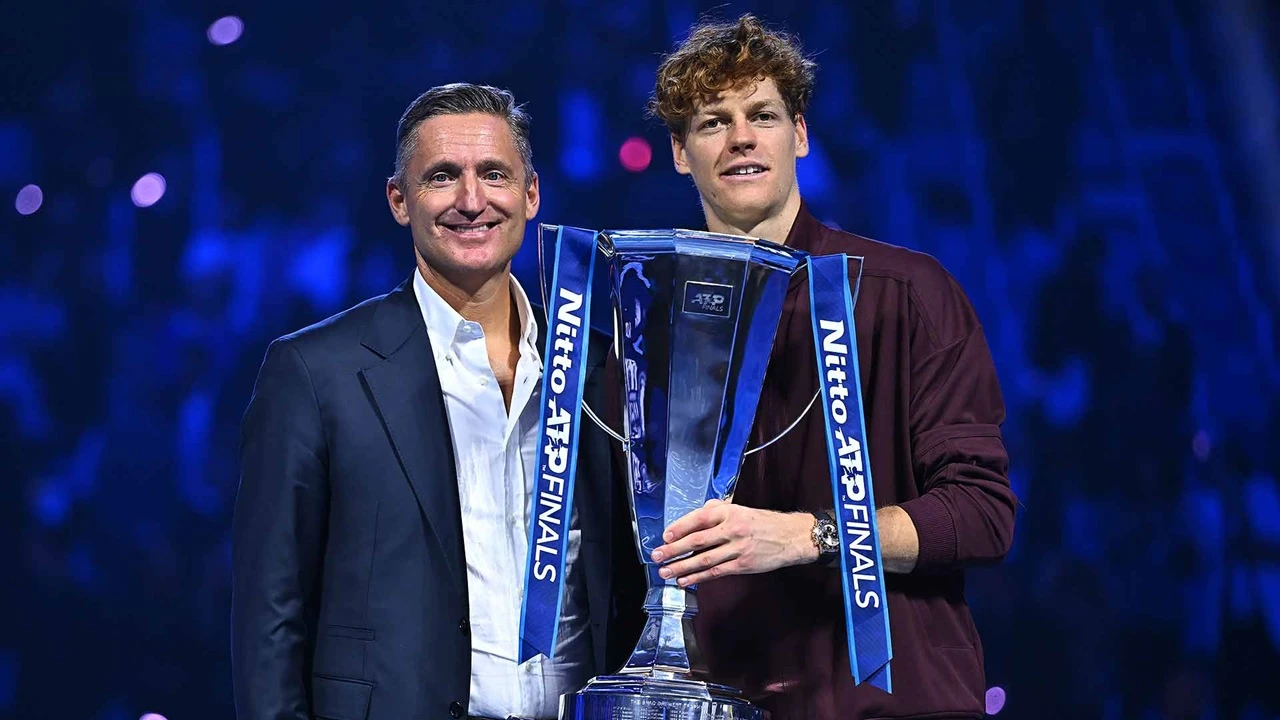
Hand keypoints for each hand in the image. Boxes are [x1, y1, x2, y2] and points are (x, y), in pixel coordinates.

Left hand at [650, 500, 816, 585]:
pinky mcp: (743, 565)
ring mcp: (738, 548)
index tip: (665, 536)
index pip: (699, 518)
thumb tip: (694, 516)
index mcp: (730, 511)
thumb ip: (717, 509)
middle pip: (697, 540)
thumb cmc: (763, 522)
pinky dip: (698, 577)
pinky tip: (685, 580)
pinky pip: (716, 572)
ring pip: (704, 559)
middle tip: (656, 556)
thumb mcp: (740, 508)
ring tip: (665, 572)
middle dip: (674, 549)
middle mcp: (733, 528)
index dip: (680, 527)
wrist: (791, 537)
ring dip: (682, 566)